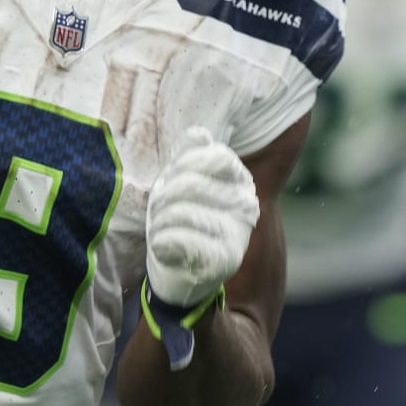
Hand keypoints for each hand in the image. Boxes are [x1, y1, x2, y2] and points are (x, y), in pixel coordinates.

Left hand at [144, 127, 257, 309]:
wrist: (180, 272)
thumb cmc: (179, 219)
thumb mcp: (180, 180)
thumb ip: (190, 154)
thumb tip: (199, 134)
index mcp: (239, 180)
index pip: (214, 155)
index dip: (181, 165)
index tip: (169, 180)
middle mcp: (247, 204)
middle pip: (191, 184)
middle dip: (163, 198)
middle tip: (159, 211)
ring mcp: (240, 233)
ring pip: (182, 212)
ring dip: (159, 222)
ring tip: (160, 230)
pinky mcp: (227, 260)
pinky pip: (181, 239)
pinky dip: (162, 242)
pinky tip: (163, 247)